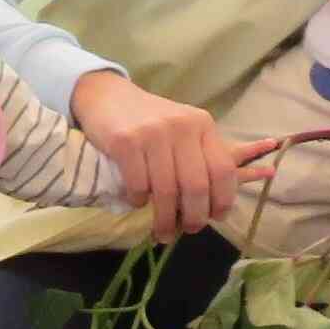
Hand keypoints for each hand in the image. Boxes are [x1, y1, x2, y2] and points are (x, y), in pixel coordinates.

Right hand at [68, 73, 247, 239]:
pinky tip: (137, 203)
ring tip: (163, 232)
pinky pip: (137, 185)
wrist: (107, 96)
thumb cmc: (149, 121)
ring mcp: (152, 133)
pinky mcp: (124, 141)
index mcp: (202, 124)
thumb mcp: (183, 129)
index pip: (222, 169)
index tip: (216, 218)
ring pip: (165, 190)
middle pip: (195, 185)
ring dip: (164, 219)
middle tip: (189, 230)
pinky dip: (138, 201)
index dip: (222, 199)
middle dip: (194, 216)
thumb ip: (201, 157)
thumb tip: (216, 204)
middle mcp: (181, 126)